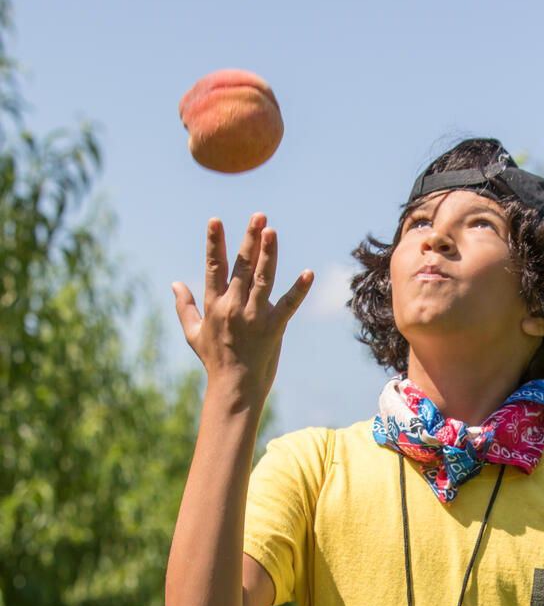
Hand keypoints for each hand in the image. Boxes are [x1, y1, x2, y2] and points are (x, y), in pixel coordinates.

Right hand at [172, 213, 312, 404]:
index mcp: (214, 305)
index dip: (214, 243)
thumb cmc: (215, 361)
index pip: (213, 267)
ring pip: (262, 280)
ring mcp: (253, 317)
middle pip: (242, 267)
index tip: (215, 220)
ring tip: (272, 231)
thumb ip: (184, 307)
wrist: (234, 389)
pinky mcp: (273, 329)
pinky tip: (308, 274)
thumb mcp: (193, 334)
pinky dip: (298, 290)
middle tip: (258, 215)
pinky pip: (288, 306)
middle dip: (249, 239)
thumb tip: (174, 283)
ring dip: (268, 254)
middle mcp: (232, 307)